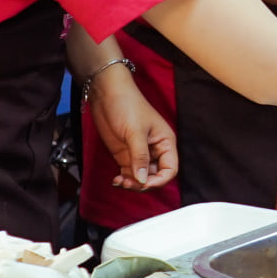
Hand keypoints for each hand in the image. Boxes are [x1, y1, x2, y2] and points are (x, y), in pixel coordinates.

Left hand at [87, 65, 177, 190]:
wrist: (106, 94)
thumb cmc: (127, 105)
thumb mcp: (135, 132)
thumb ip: (139, 157)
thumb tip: (143, 180)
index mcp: (165, 142)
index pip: (170, 169)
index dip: (160, 180)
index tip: (144, 183)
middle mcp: (155, 150)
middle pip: (156, 176)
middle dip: (143, 183)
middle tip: (128, 183)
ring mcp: (139, 153)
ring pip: (141, 177)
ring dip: (132, 183)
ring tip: (120, 181)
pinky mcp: (125, 154)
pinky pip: (128, 173)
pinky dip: (124, 179)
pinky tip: (116, 179)